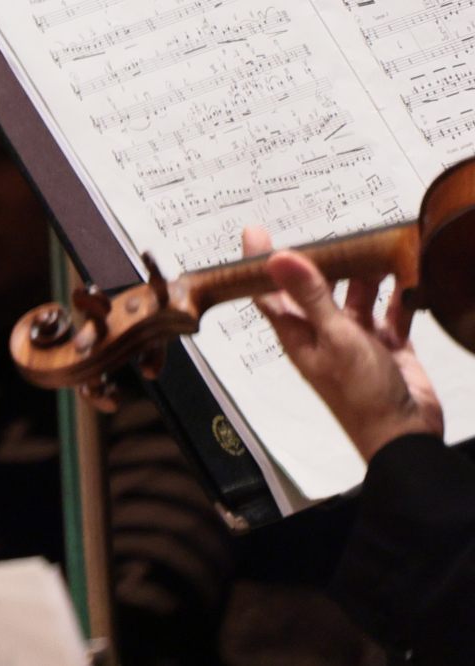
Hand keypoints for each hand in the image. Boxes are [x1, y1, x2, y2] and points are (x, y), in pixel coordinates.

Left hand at [244, 223, 444, 459]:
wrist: (405, 435)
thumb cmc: (361, 394)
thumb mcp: (334, 337)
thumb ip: (310, 296)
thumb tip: (277, 257)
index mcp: (298, 333)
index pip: (269, 291)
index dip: (260, 263)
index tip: (256, 231)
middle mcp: (324, 332)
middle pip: (317, 289)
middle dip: (326, 263)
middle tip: (337, 234)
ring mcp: (357, 339)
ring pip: (357, 297)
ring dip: (366, 276)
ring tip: (376, 248)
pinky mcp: (389, 345)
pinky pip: (392, 313)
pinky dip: (399, 298)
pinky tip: (409, 279)